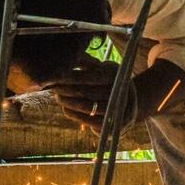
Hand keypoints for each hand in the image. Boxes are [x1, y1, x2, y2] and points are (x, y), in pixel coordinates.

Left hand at [48, 58, 184, 130]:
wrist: (132, 103)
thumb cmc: (111, 81)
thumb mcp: (104, 67)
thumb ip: (87, 63)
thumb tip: (66, 59)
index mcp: (117, 76)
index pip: (90, 77)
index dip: (71, 77)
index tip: (55, 75)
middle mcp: (120, 93)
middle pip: (87, 92)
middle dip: (66, 90)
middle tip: (52, 86)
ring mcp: (118, 110)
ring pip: (87, 107)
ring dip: (68, 102)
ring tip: (57, 96)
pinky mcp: (113, 124)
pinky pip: (89, 121)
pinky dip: (75, 115)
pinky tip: (65, 108)